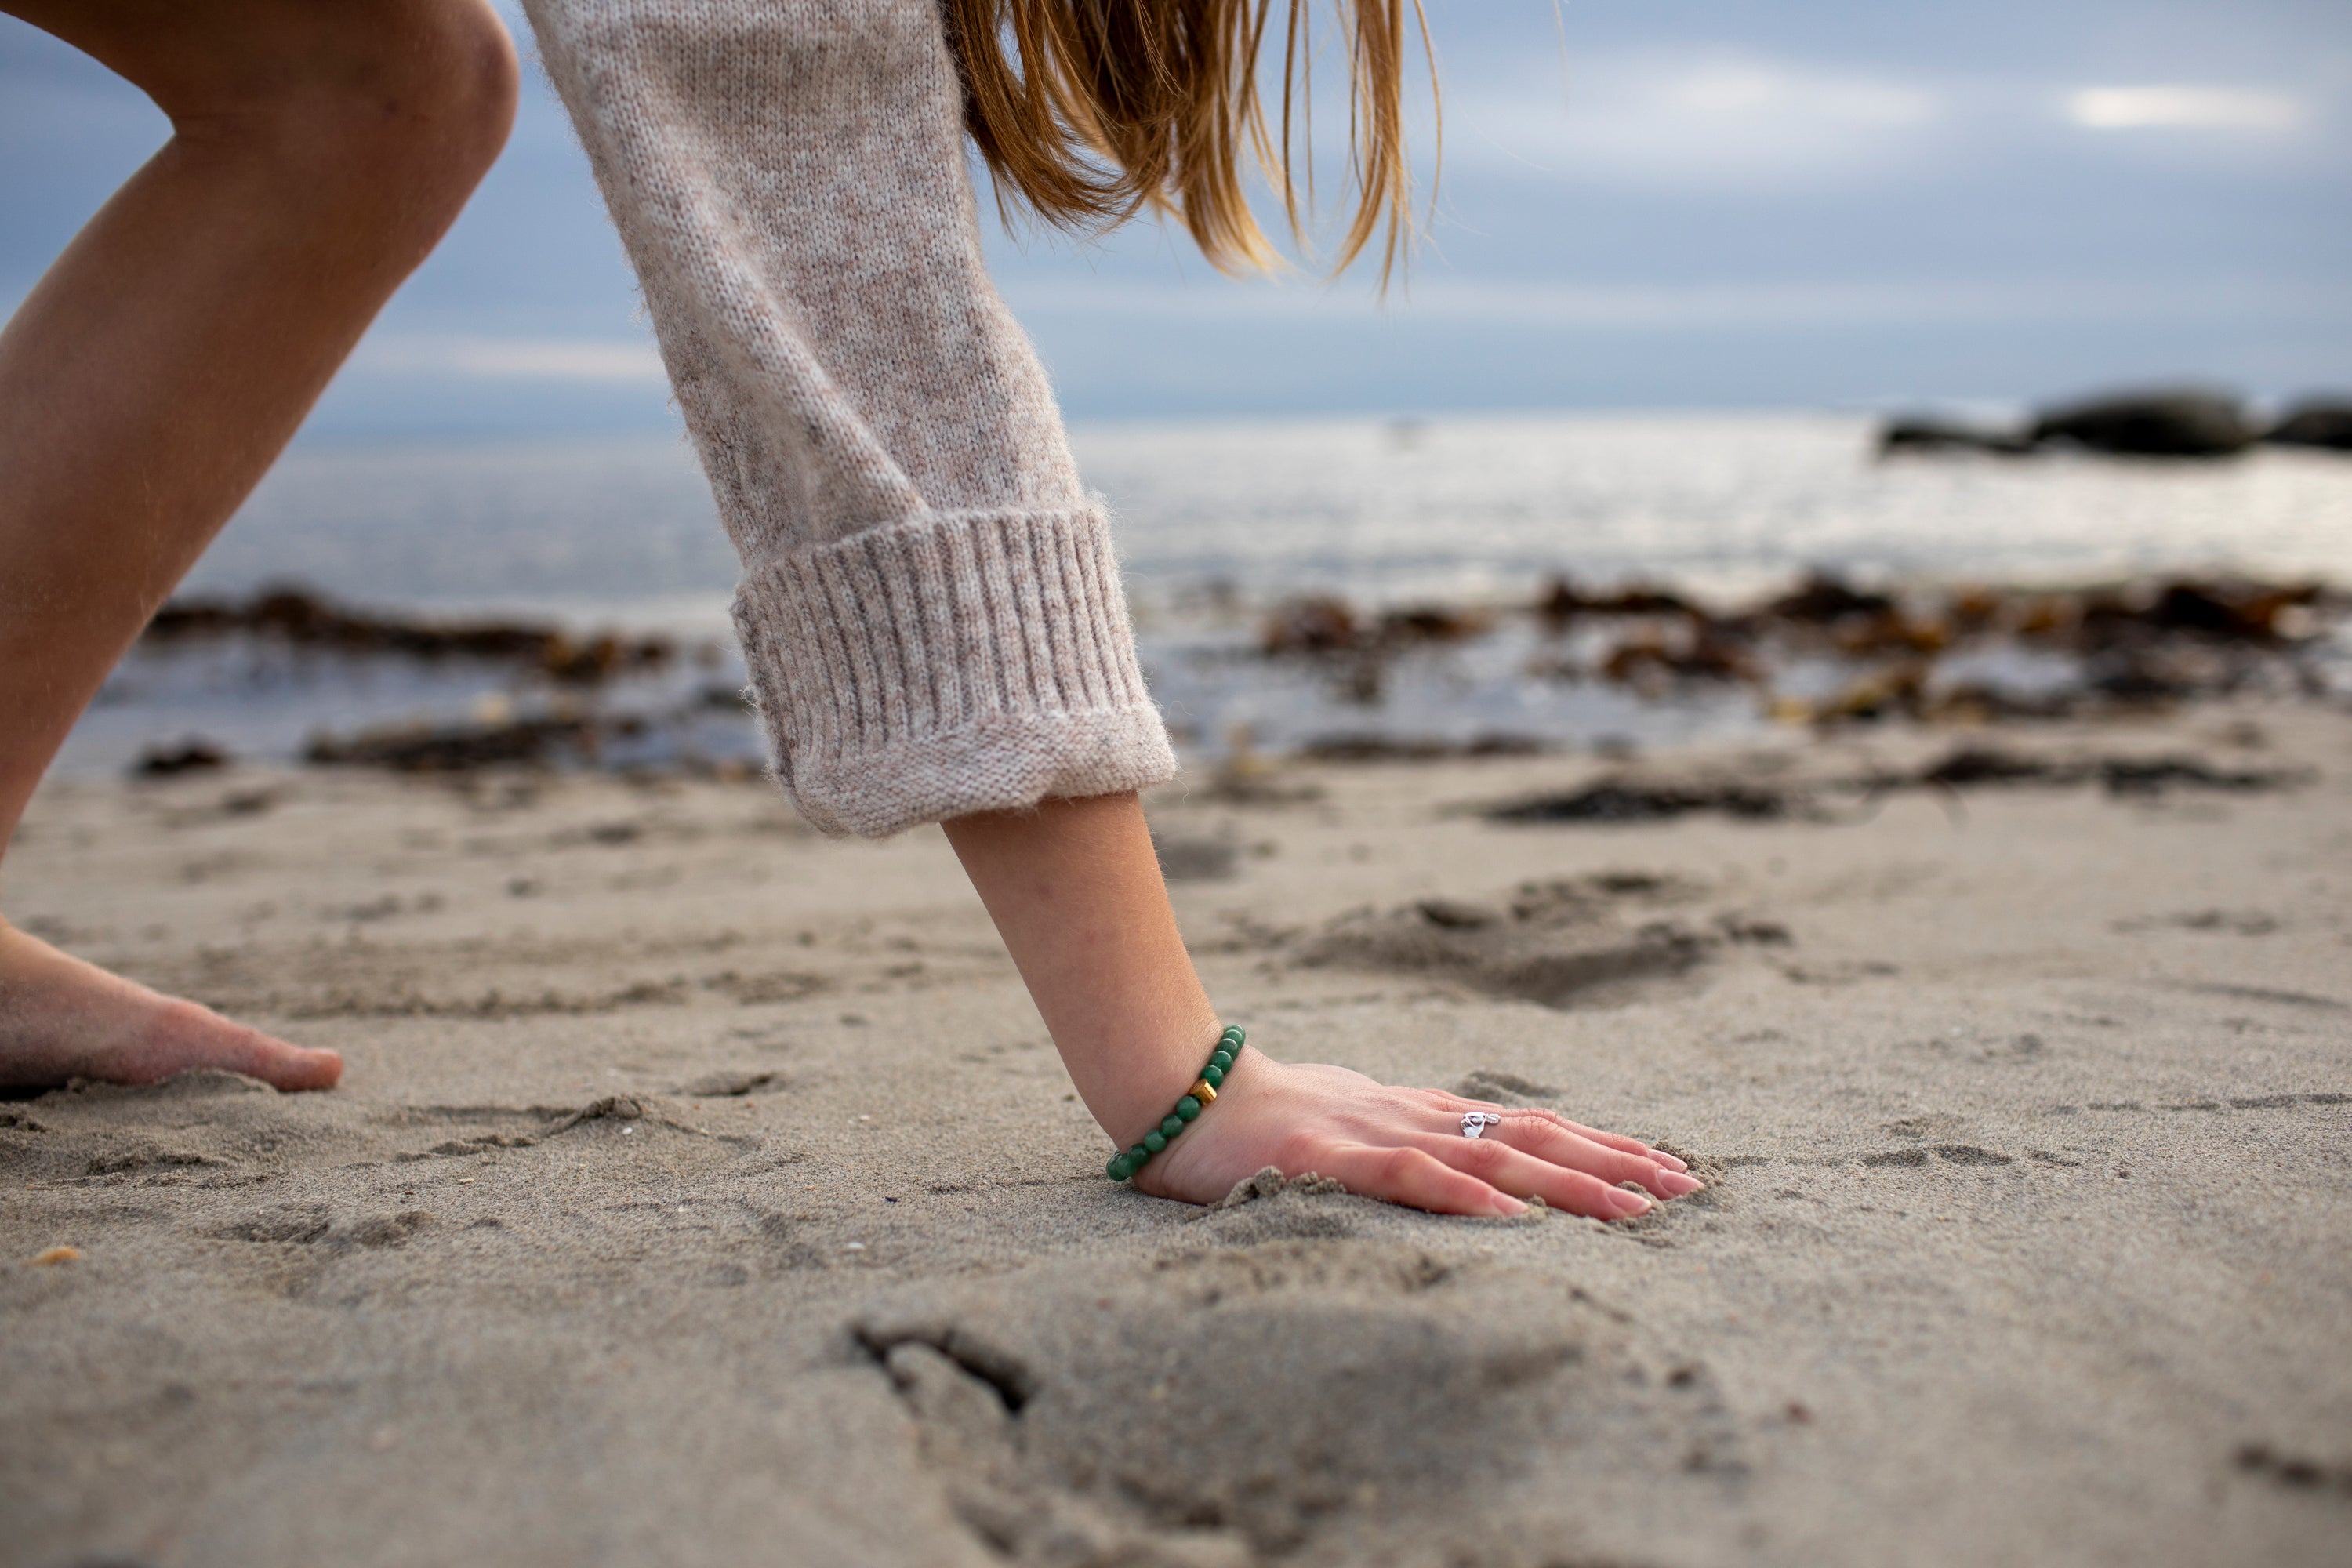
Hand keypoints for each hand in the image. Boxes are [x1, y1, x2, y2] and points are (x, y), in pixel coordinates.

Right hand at [1134, 1049, 1700, 1218]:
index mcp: (1425, 1114)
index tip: (1670, 1169)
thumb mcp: (1353, 1132)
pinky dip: (1467, 1196)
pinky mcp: (1332, 1156)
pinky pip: (1411, 1178)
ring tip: (1636, 1209)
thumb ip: (1408, 1148)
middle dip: (1614, 1163)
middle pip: (1535, 1138)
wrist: (1181, 1091)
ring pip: (1492, 1157)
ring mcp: (1378, 1133)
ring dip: (1569, 1182)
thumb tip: (1469, 1176)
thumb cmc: (1264, 1121)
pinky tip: (1514, 1219)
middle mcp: (1417, 1117)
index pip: (1533, 1128)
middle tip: (1688, 1189)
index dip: (1603, 1145)